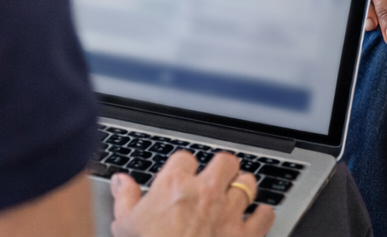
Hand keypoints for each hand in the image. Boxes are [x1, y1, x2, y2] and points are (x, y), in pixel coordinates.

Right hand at [111, 151, 272, 236]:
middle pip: (225, 161)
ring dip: (243, 188)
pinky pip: (264, 214)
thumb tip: (121, 181)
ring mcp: (228, 212)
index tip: (182, 178)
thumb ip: (125, 198)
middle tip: (215, 180)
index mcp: (175, 185)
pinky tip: (255, 218)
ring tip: (236, 195)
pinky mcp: (245, 235)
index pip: (185, 158)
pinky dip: (262, 215)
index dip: (184, 168)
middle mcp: (205, 193)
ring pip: (248, 183)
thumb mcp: (126, 225)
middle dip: (222, 169)